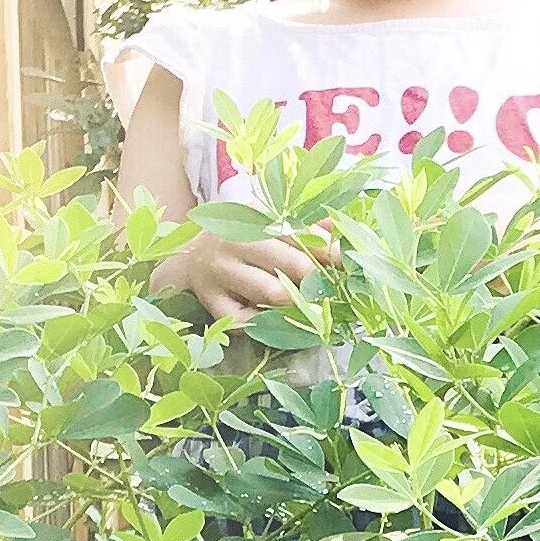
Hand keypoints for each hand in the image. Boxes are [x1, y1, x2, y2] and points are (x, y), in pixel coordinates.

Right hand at [154, 224, 338, 322]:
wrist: (191, 257)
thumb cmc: (244, 241)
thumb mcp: (270, 225)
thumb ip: (308, 227)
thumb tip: (345, 230)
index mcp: (255, 217)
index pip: (302, 234)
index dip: (329, 251)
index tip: (348, 263)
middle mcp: (235, 242)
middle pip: (292, 263)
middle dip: (315, 278)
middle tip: (326, 287)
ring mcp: (221, 272)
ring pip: (272, 292)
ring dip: (294, 301)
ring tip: (303, 303)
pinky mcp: (211, 302)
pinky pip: (245, 322)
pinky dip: (263, 323)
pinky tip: (272, 318)